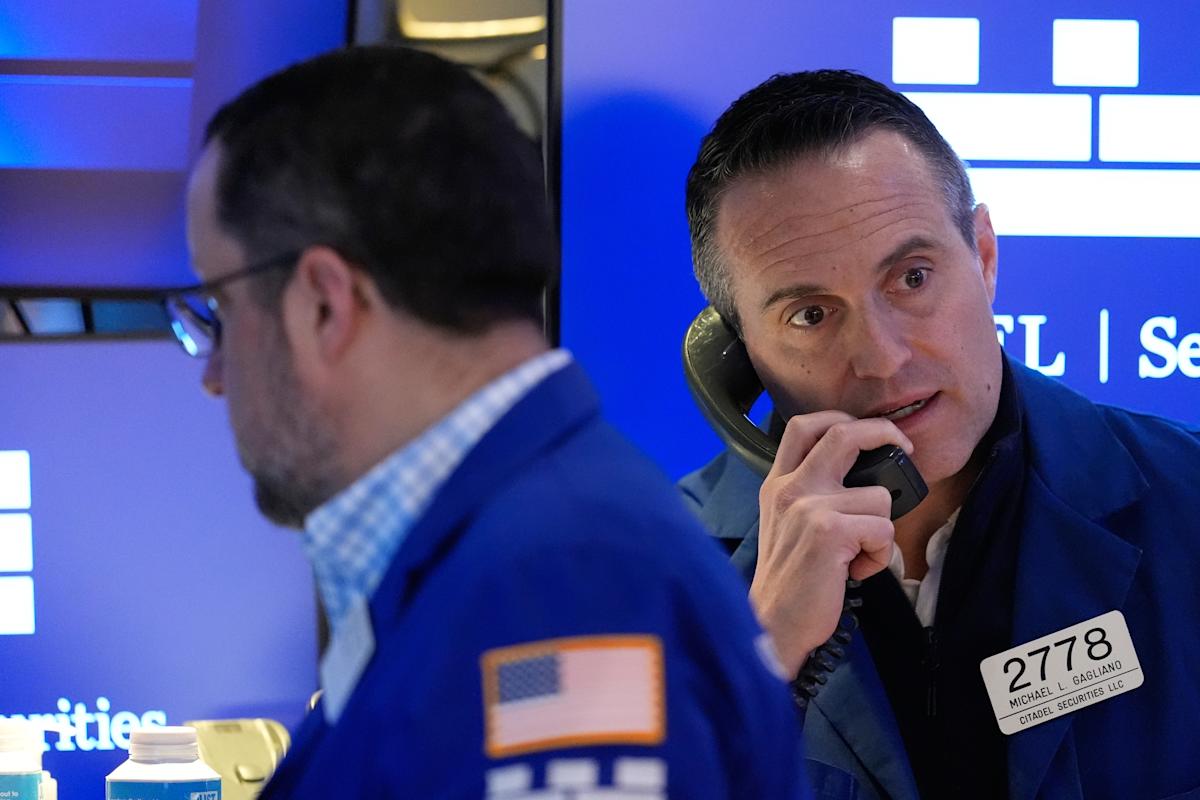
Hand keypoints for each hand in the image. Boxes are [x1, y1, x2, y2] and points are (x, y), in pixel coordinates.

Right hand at [749, 411, 913, 675]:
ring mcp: (807, 506)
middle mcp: (789, 488)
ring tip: (860, 555)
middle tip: (904, 448)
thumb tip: (862, 478)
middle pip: (844, 433)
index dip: (842, 419)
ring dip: (883, 530)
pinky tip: (857, 572)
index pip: (804, 425)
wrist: (773, 623)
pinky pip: (883, 530)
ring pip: (879, 495)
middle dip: (885, 433)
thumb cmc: (789, 580)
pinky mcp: (829, 532)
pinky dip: (880, 556)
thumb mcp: (785, 524)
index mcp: (778, 483)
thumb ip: (810, 494)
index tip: (868, 432)